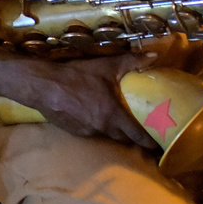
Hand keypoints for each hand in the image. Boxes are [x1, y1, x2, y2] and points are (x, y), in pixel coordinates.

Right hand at [13, 53, 158, 147]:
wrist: (44, 85)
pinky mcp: (75, 132)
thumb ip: (132, 61)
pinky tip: (96, 117)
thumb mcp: (106, 66)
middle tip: (143, 134)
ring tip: (121, 125)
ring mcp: (87, 131)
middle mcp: (102, 127)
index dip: (149, 142)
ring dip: (115, 132)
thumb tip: (153, 55)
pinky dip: (98, 127)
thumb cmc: (77, 75)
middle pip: (123, 138)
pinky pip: (92, 132)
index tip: (158, 148)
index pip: (136, 135)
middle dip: (133, 138)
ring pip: (107, 136)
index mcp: (112, 114)